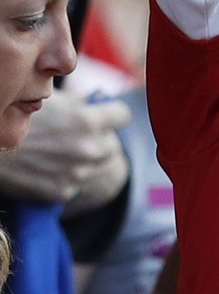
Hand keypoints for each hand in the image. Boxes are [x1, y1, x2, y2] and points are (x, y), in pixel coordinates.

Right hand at [0, 88, 129, 206]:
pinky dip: (69, 178)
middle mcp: (87, 149)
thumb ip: (82, 105)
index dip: (113, 115)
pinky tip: (52, 168)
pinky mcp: (62, 193)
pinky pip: (77, 185)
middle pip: (113, 146)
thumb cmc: (21, 116)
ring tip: (64, 152)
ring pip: (97, 167)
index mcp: (88, 120)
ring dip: (87, 161)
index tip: (106, 115)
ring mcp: (76, 174)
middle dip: (102, 140)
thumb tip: (98, 103)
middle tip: (82, 136)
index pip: (123, 116)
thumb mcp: (55, 101)